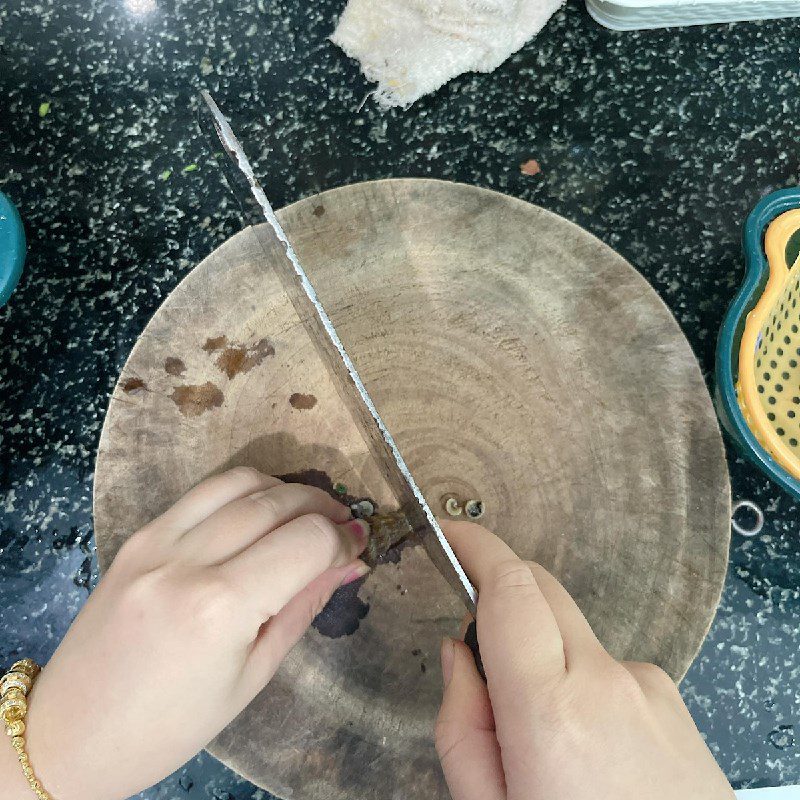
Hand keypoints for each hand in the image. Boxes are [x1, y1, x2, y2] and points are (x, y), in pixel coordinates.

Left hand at [2, 468, 369, 799]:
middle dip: (324, 507)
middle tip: (344, 526)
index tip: (359, 545)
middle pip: (278, 502)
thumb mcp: (252, 675)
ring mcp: (156, 541)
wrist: (74, 733)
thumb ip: (303, 606)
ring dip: (286, 489)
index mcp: (220, 607)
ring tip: (306, 514)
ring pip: (242, 482)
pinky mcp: (139, 535)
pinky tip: (260, 512)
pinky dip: (244, 490)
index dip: (343, 538)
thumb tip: (350, 562)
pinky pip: (203, 491)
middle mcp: (187, 560)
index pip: (307, 540)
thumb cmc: (171, 725)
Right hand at [435, 522, 733, 799]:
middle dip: (500, 592)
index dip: (476, 547)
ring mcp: (646, 685)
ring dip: (542, 650)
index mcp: (549, 710)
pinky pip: (608, 664)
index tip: (450, 534)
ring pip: (571, 629)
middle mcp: (604, 679)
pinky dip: (581, 680)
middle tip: (477, 651)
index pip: (510, 588)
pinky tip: (589, 747)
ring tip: (543, 736)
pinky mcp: (672, 697)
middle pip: (541, 588)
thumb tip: (459, 653)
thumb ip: (461, 723)